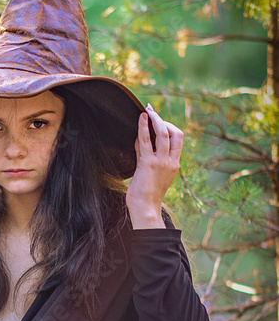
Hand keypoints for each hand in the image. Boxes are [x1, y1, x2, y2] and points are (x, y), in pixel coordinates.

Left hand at [126, 103, 183, 228]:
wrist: (145, 209)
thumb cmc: (146, 195)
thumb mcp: (150, 173)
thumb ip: (147, 156)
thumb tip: (141, 140)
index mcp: (174, 164)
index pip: (178, 139)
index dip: (170, 127)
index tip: (158, 121)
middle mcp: (171, 162)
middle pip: (175, 133)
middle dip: (163, 120)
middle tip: (152, 112)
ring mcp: (160, 162)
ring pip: (163, 134)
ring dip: (155, 119)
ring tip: (147, 111)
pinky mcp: (148, 164)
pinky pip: (146, 141)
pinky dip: (143, 127)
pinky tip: (141, 118)